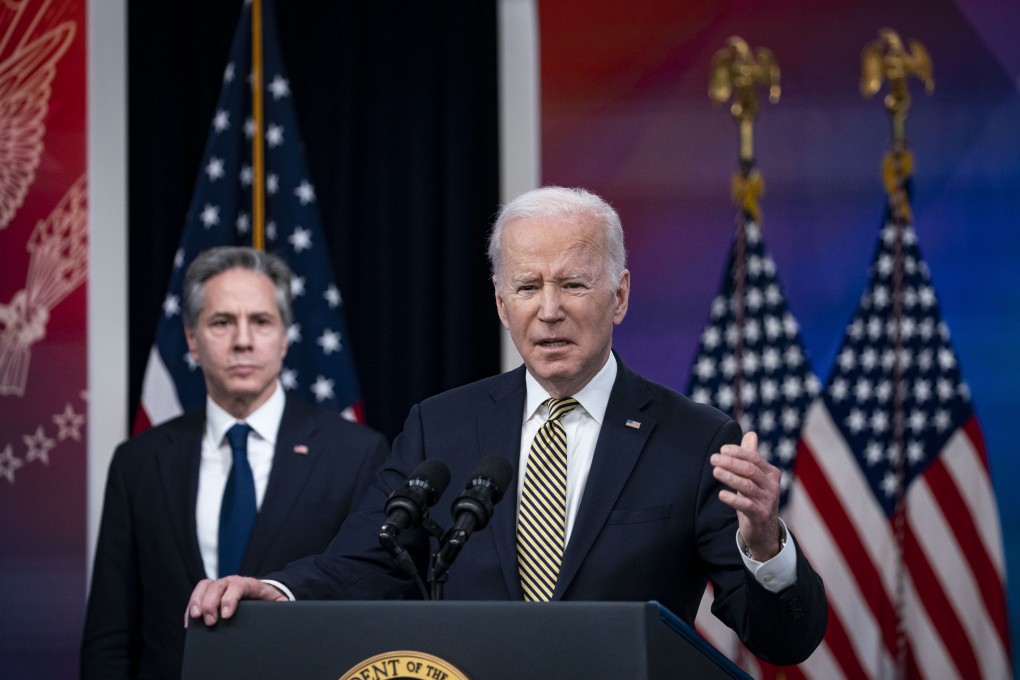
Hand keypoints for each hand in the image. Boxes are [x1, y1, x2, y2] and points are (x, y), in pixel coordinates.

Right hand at [185, 576, 286, 627]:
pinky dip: (191, 606)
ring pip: (205, 586)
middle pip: (218, 586)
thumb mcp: (279, 604)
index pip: (238, 586)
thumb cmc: (272, 601)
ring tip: (195, 618)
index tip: (226, 615)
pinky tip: (190, 621)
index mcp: (251, 584)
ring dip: (197, 601)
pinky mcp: (212, 593)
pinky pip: (198, 594)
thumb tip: (280, 619)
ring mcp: (221, 586)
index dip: (230, 599)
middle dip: (211, 604)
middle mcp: (233, 581)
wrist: (267, 593)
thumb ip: (279, 609)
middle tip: (210, 622)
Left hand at [710, 431, 782, 560]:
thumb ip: (751, 456)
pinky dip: (733, 499)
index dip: (737, 452)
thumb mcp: (754, 477)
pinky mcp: (761, 515)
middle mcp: (772, 486)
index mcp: (771, 473)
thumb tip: (751, 433)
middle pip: (750, 470)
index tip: (722, 449)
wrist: (764, 529)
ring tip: (715, 471)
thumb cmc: (756, 498)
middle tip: (713, 459)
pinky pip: (746, 505)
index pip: (754, 458)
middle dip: (730, 462)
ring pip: (747, 486)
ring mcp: (768, 501)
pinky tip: (721, 494)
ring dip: (730, 477)